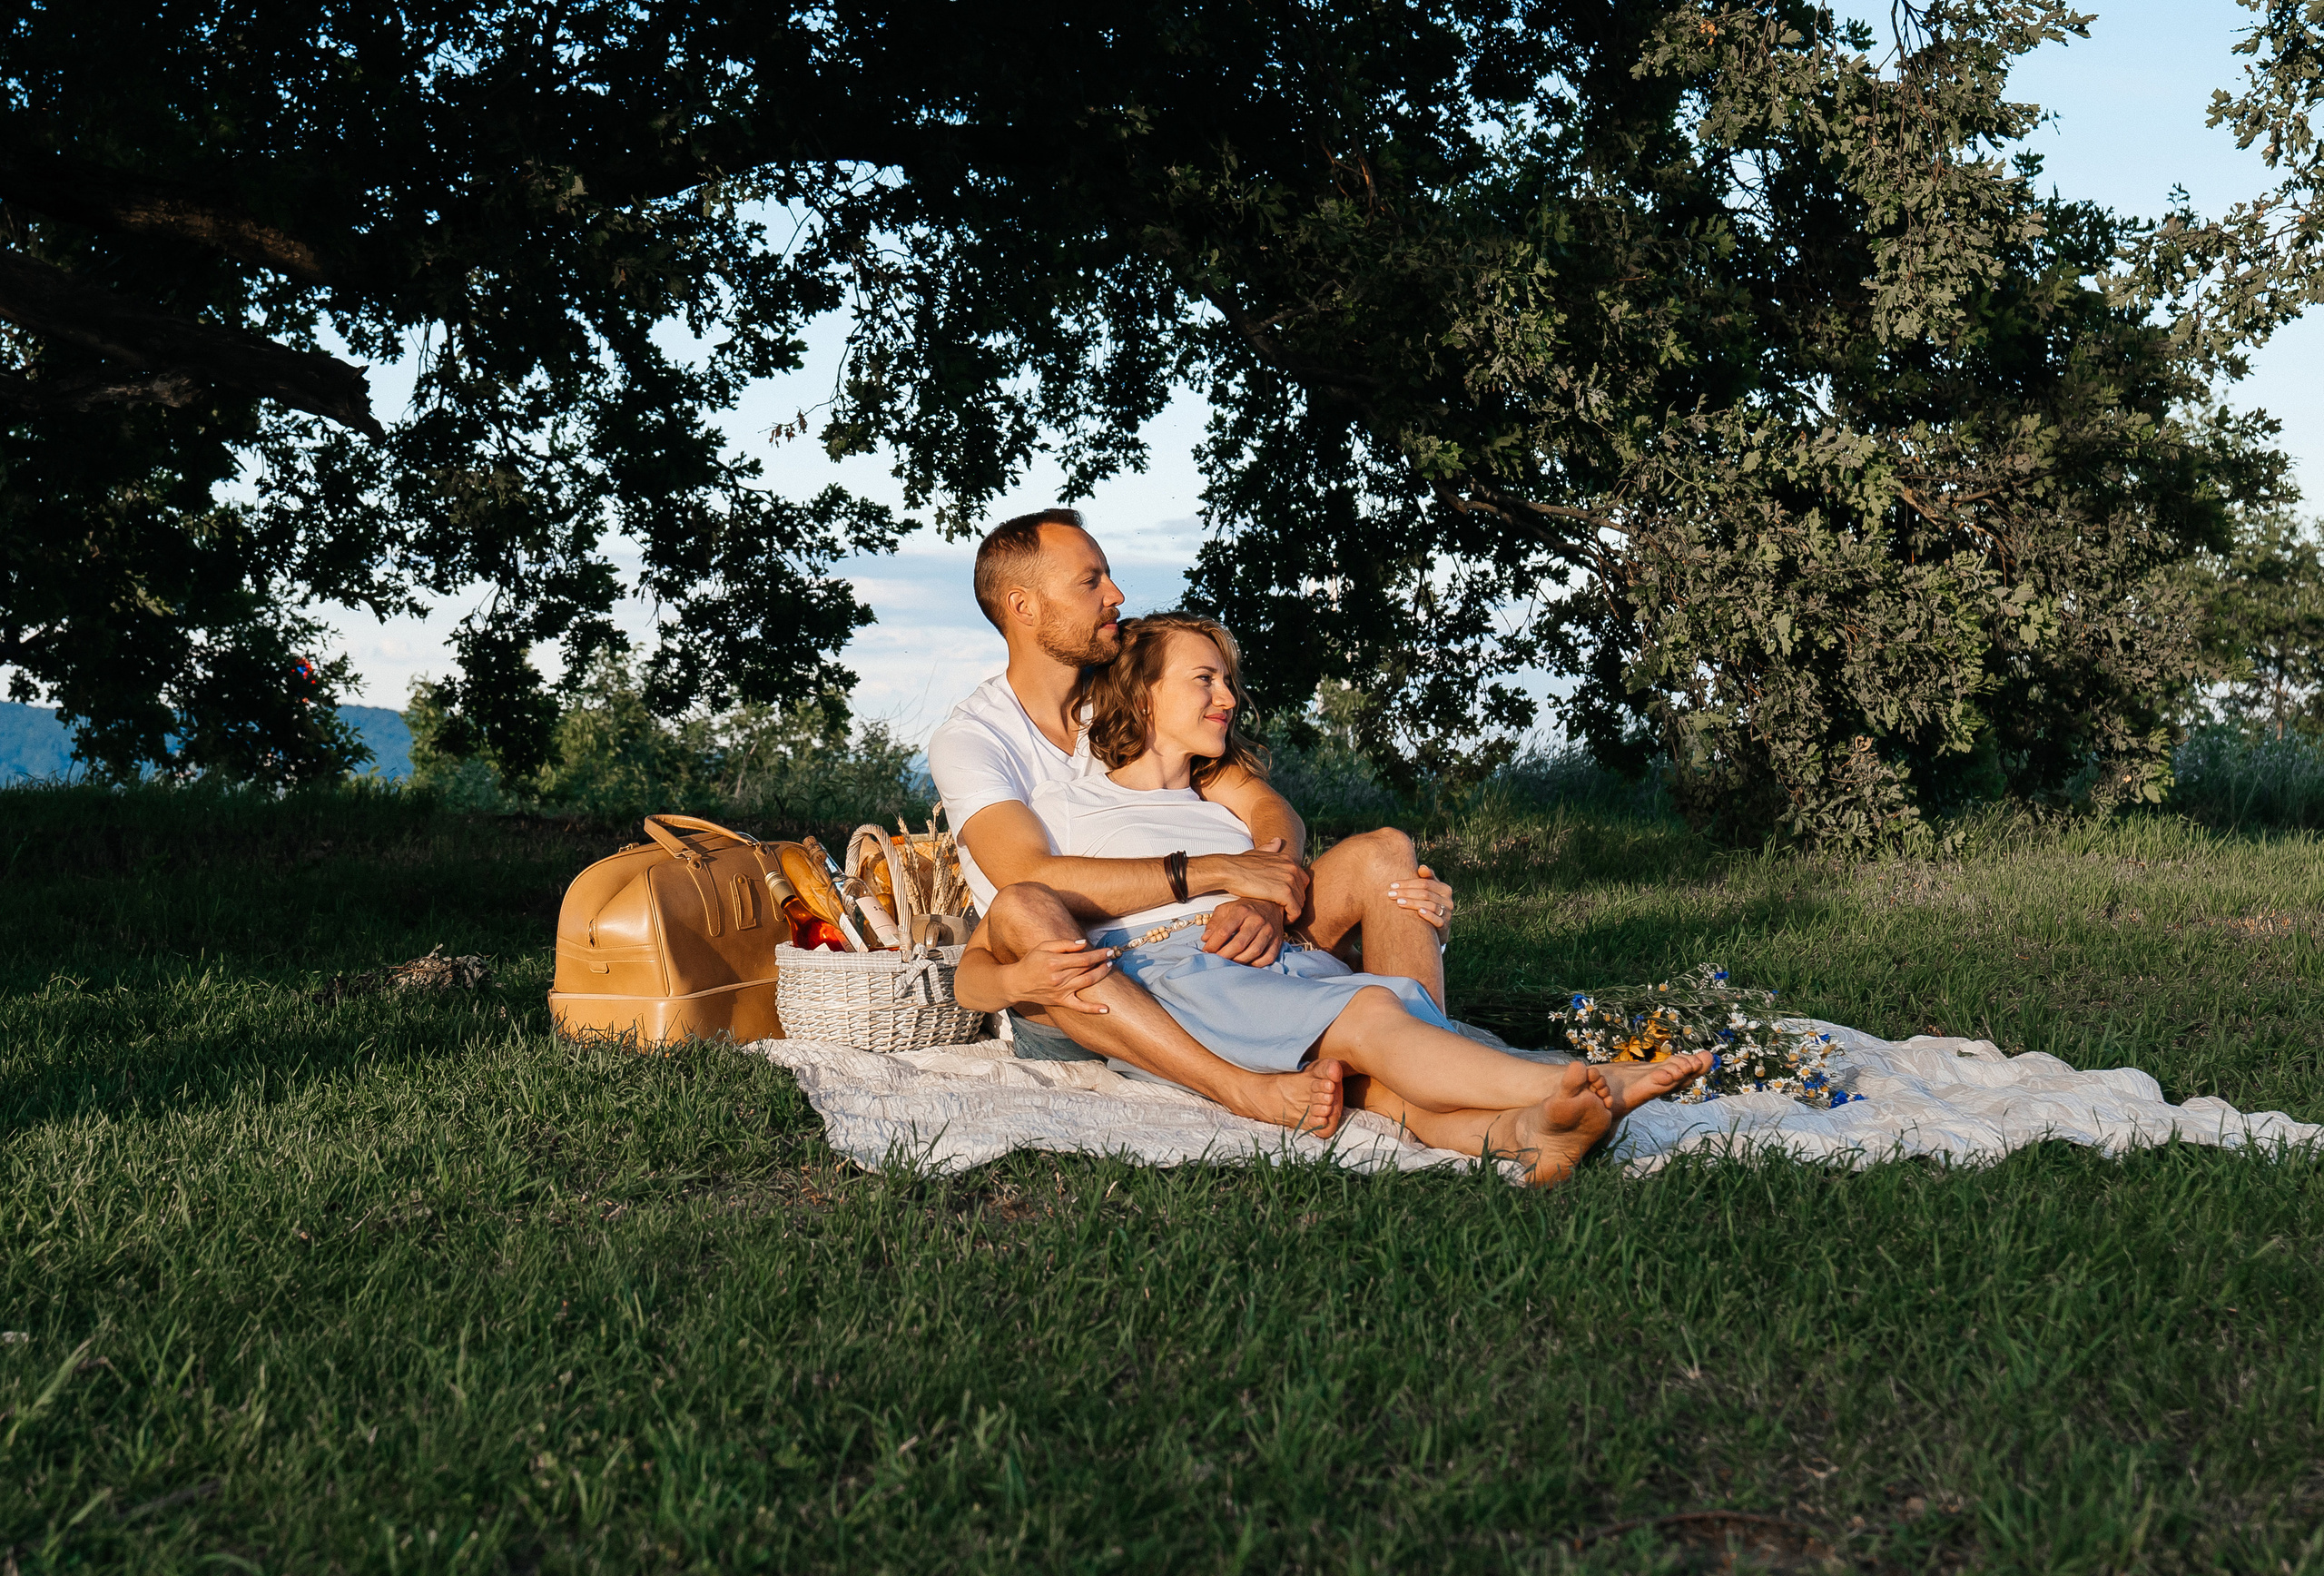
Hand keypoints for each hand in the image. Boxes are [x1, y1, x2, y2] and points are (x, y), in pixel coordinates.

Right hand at [1001, 938, 1117, 1015]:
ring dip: (1101, 975)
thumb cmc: (1031, 962)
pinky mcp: (1061, 1001)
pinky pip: (1079, 1007)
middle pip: (1087, 969)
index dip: (1098, 954)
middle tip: (1112, 956)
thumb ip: (1064, 944)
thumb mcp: (1043, 947)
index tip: (1108, 950)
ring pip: (1087, 983)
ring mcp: (1061, 991)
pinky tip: (1106, 1009)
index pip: (1083, 958)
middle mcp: (1059, 978)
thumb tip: (1084, 944)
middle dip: (1102, 962)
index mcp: (1055, 963)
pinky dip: (1093, 1009)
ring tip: (1109, 967)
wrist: (1017, 983)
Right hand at [1190, 838, 1310, 920]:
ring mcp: (1290, 880)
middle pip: (1302, 893)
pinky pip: (1296, 911)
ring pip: (1300, 903)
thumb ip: (1270, 849)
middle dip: (1294, 903)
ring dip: (1292, 912)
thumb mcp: (1257, 852)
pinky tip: (1281, 920)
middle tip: (1283, 912)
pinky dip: (1290, 918)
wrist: (1230, 870)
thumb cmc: (1239, 864)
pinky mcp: (1284, 893)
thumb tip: (1278, 841)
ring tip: (1281, 917)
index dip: (1295, 893)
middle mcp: (1292, 868)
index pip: (1302, 881)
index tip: (1284, 902)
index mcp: (1288, 860)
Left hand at [1201, 898, 1286, 966]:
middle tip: (1216, 961)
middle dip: (1225, 955)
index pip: (1224, 931)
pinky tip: (1247, 964)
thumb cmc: (1244, 909)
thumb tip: (1205, 939)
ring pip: (1254, 951)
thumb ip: (1214, 923)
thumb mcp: (1226, 909)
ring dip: (1239, 961)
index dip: (1213, 944)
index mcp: (1241, 911)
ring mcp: (1269, 931)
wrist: (1270, 904)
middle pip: (1239, 944)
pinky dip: (1256, 964)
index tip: (1206, 951)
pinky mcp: (1278, 941)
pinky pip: (1268, 957)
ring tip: (1229, 963)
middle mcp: (1257, 920)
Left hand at [1390, 864, 1453, 933]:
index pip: (1425, 883)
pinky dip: (1428, 915)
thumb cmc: (1430, 905)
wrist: (1437, 928)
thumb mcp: (1430, 891)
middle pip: (1426, 893)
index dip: (1408, 883)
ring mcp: (1447, 913)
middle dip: (1406, 892)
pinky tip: (1418, 912)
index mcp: (1444, 889)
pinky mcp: (1444, 926)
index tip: (1392, 885)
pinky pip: (1437, 920)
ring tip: (1398, 902)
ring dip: (1413, 903)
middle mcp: (1448, 900)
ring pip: (1430, 905)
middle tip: (1391, 894)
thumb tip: (1422, 867)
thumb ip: (1427, 879)